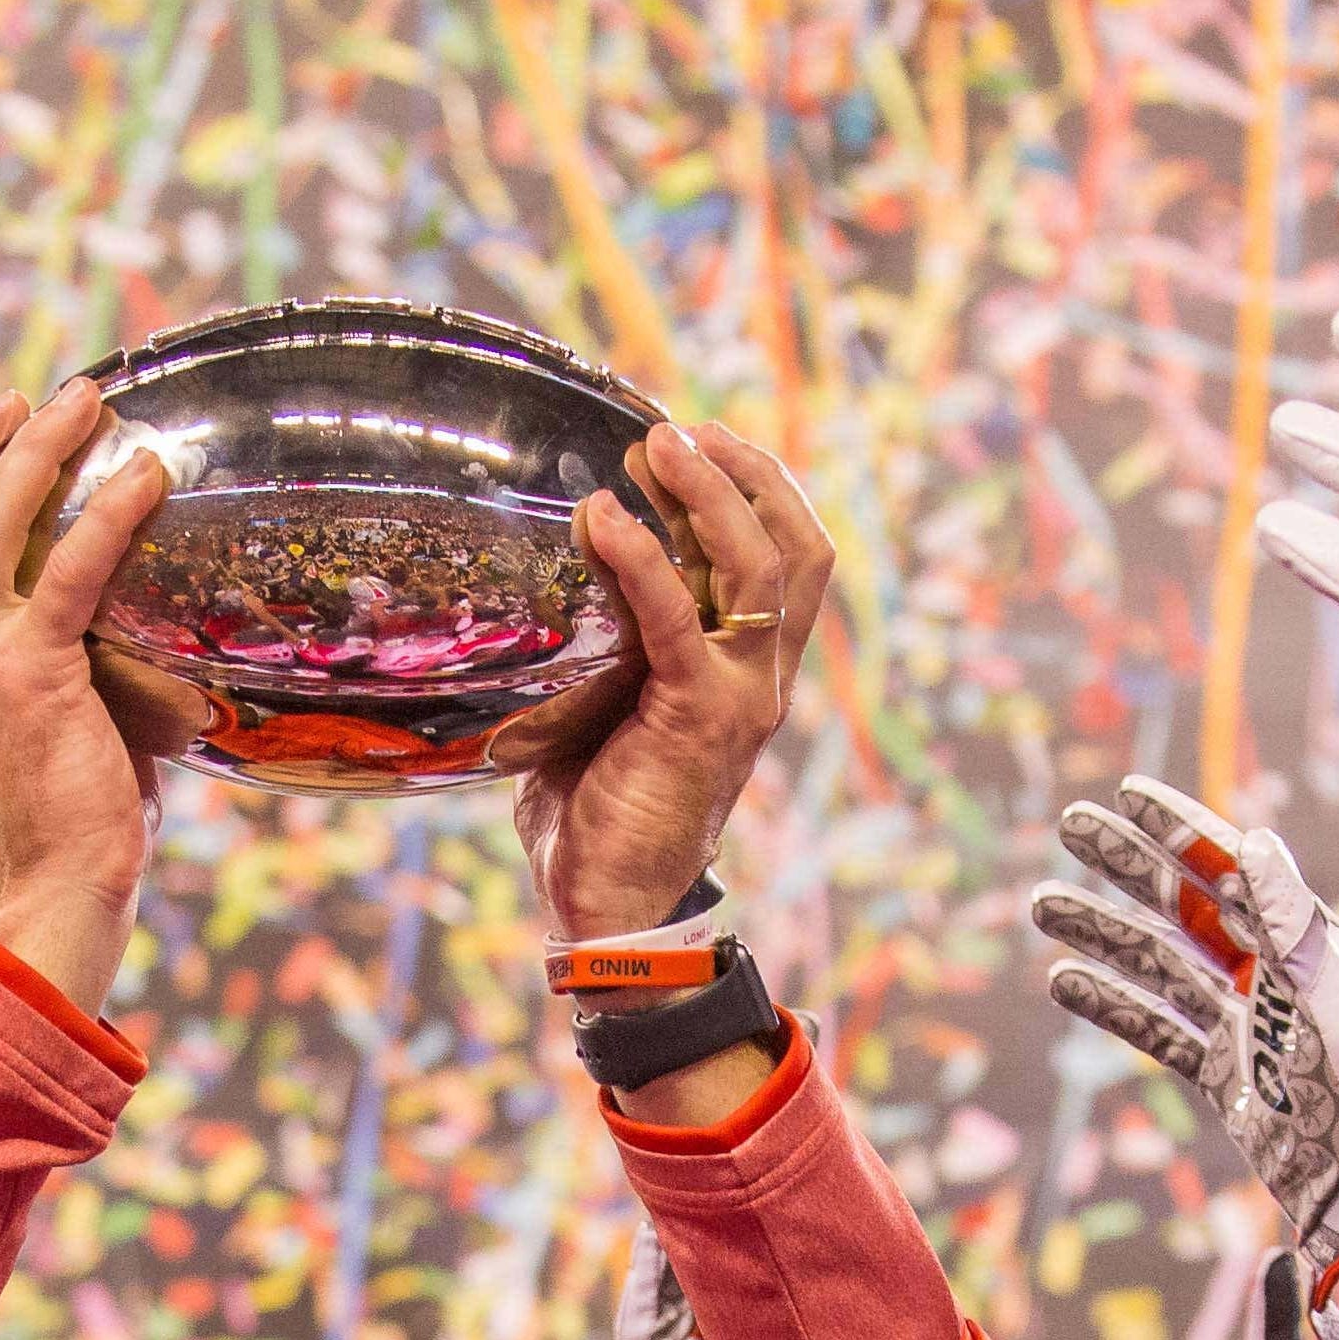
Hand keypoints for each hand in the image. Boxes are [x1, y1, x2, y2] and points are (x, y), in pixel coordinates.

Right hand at [0, 381, 170, 1015]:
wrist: (56, 892)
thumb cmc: (70, 820)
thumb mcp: (48, 719)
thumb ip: (61, 655)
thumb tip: (132, 609)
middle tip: (39, 397)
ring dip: (38, 444)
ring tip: (91, 403)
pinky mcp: (33, 670)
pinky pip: (69, 565)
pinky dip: (110, 510)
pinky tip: (149, 476)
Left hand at [510, 425, 830, 941]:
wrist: (609, 908)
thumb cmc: (595, 813)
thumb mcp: (603, 707)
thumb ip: (603, 645)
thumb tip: (543, 580)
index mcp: (751, 673)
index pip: (793, 560)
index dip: (761, 488)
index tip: (698, 442)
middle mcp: (762, 679)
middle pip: (795, 546)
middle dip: (745, 472)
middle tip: (674, 431)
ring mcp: (740, 698)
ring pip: (758, 567)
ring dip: (708, 494)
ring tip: (655, 448)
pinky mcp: (698, 718)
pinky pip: (677, 620)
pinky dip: (640, 560)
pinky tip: (601, 522)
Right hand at [1031, 777, 1338, 1339]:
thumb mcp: (1328, 988)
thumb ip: (1287, 916)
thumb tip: (1249, 838)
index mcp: (1305, 940)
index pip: (1232, 868)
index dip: (1180, 829)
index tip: (1128, 794)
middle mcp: (1271, 972)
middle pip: (1185, 904)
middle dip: (1127, 864)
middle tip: (1069, 825)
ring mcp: (1244, 1023)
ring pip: (1159, 963)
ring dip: (1102, 932)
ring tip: (1042, 904)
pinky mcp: (1224, 1072)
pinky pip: (1156, 1029)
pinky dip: (1112, 1005)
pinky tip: (1066, 981)